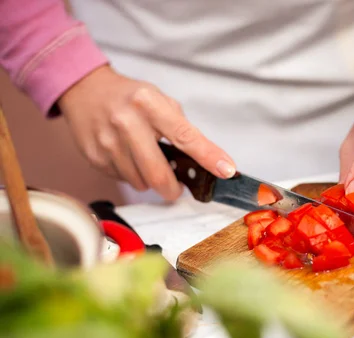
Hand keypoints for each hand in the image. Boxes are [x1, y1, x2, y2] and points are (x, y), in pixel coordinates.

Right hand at [57, 65, 235, 201]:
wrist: (84, 89)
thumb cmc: (129, 97)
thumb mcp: (159, 100)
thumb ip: (180, 127)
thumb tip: (204, 159)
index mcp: (149, 104)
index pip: (185, 136)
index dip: (208, 157)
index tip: (226, 170)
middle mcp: (127, 123)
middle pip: (158, 174)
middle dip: (173, 189)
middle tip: (177, 187)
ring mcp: (107, 142)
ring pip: (140, 182)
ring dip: (150, 180)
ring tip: (146, 160)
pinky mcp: (95, 157)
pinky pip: (123, 180)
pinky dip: (132, 175)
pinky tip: (127, 157)